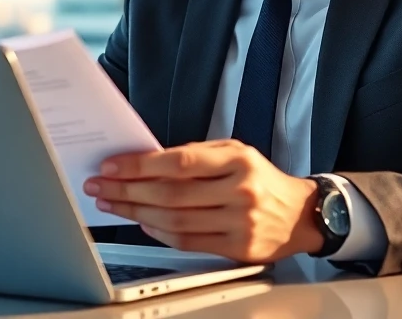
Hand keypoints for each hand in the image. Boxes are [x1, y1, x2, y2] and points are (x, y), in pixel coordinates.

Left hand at [83, 139, 323, 263]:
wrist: (301, 214)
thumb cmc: (260, 179)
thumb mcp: (236, 152)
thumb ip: (196, 155)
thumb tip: (146, 162)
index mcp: (238, 160)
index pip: (179, 162)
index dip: (140, 165)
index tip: (112, 166)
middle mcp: (240, 191)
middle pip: (171, 193)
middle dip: (128, 190)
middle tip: (100, 186)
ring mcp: (240, 222)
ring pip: (175, 220)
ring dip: (136, 212)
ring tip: (113, 204)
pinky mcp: (238, 248)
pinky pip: (189, 242)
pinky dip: (160, 233)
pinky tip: (142, 222)